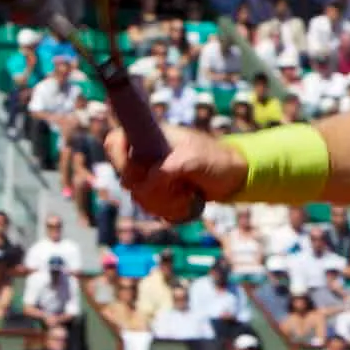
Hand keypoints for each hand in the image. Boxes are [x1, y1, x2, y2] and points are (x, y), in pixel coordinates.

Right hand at [105, 125, 246, 221]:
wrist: (234, 178)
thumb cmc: (216, 160)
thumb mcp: (194, 159)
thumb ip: (168, 168)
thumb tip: (146, 184)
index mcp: (149, 138)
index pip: (114, 142)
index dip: (119, 159)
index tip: (140, 172)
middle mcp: (146, 157)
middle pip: (126, 179)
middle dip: (152, 190)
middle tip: (177, 186)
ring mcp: (152, 176)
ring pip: (139, 198)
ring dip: (164, 203)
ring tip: (188, 194)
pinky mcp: (160, 194)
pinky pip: (151, 209)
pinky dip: (169, 211)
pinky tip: (188, 203)